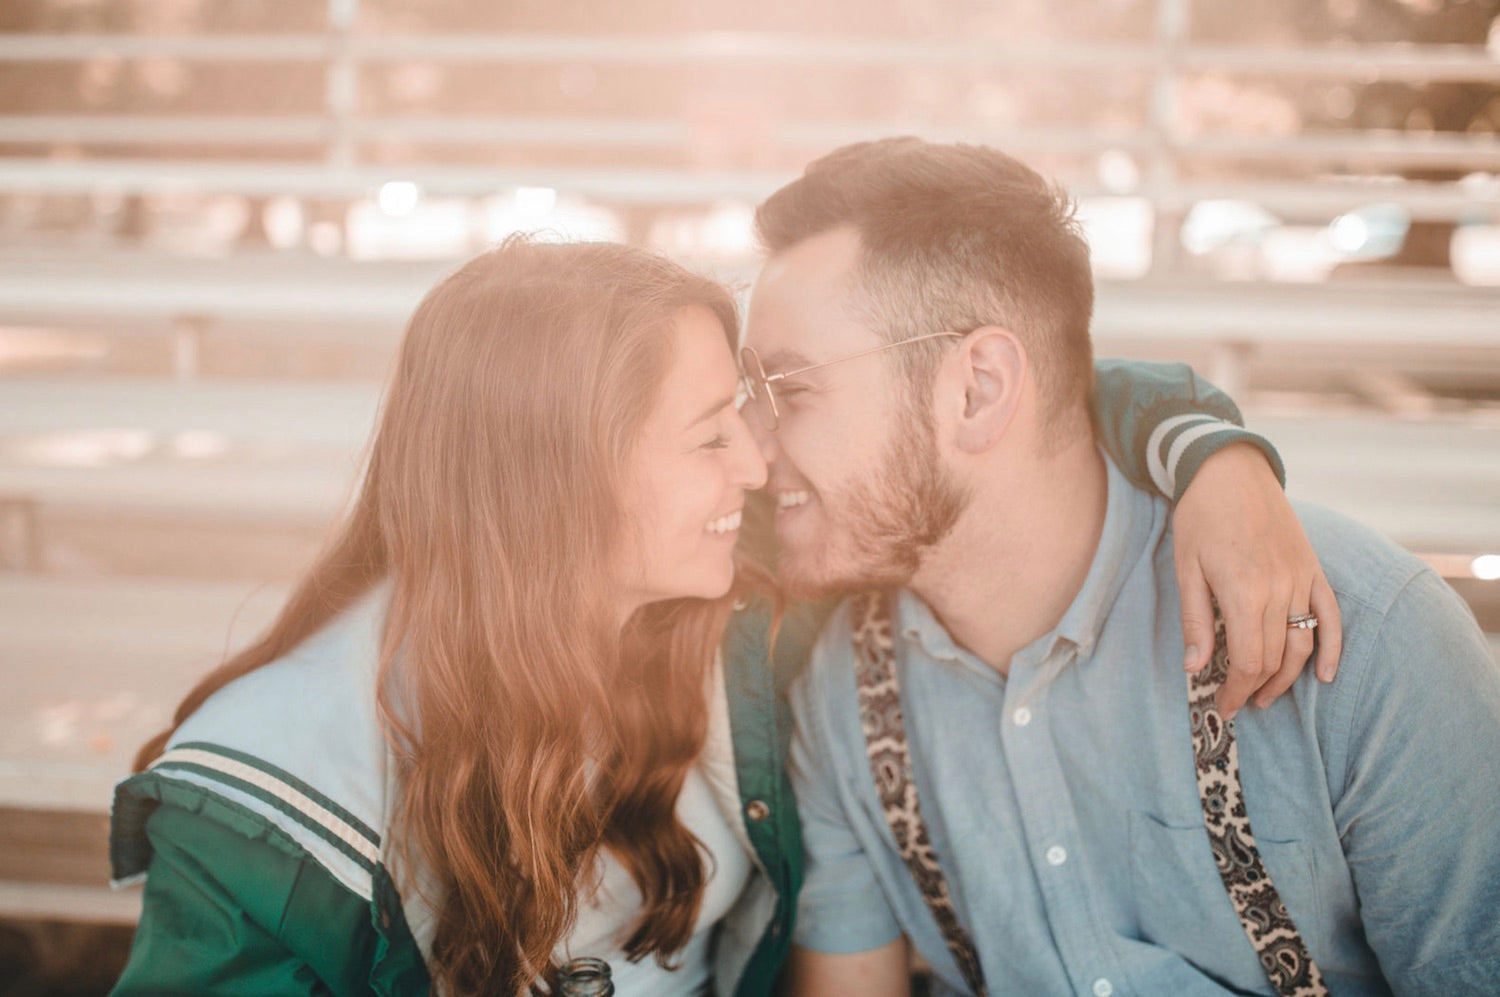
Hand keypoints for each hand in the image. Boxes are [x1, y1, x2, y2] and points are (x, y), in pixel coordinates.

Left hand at [1172, 442, 1341, 717]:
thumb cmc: (1200, 517)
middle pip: (1277, 657)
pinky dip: (1331, 647)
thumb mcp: (1186, 569)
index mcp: (1244, 592)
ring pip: (1304, 642)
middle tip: (1238, 703)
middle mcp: (1280, 588)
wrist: (1229, 470)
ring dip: (1288, 676)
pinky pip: (1331, 615)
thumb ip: (1195, 621)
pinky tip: (1325, 674)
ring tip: (1267, 695)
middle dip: (1257, 687)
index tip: (1223, 706)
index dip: (1237, 690)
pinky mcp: (1313, 568)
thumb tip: (1195, 668)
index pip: (1250, 661)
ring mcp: (1302, 578)